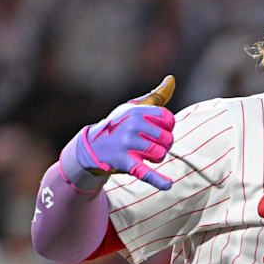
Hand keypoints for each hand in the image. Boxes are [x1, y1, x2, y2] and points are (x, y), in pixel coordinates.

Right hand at [77, 75, 176, 189]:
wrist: (93, 146)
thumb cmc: (119, 125)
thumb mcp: (134, 108)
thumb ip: (155, 96)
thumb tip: (171, 79)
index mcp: (137, 111)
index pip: (169, 120)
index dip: (167, 127)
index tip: (157, 129)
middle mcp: (132, 126)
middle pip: (167, 139)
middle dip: (163, 144)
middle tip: (150, 144)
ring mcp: (127, 145)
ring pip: (160, 154)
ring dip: (157, 157)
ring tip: (145, 154)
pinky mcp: (124, 163)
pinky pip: (145, 172)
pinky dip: (157, 180)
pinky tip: (168, 184)